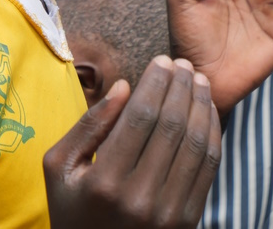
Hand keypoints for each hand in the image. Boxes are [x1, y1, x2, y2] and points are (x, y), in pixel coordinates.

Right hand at [44, 56, 219, 227]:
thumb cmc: (72, 209)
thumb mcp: (60, 167)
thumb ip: (88, 125)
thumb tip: (124, 86)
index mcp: (105, 182)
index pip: (140, 117)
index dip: (155, 83)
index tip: (162, 60)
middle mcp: (140, 198)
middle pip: (171, 126)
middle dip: (180, 87)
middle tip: (183, 63)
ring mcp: (168, 214)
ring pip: (195, 144)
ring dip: (201, 106)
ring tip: (199, 80)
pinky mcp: (188, 222)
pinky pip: (208, 168)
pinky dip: (213, 134)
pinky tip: (207, 111)